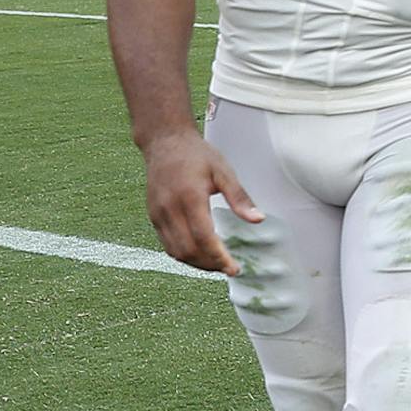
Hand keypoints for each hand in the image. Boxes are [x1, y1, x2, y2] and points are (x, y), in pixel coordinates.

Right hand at [141, 127, 260, 275]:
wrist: (164, 142)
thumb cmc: (197, 155)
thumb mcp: (224, 171)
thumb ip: (240, 198)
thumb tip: (258, 220)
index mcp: (189, 197)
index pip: (204, 238)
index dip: (219, 257)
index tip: (234, 268)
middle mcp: (169, 209)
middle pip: (188, 250)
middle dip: (209, 264)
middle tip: (228, 267)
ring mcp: (157, 214)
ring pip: (175, 251)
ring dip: (196, 263)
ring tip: (217, 264)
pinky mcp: (152, 216)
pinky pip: (167, 244)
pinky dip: (184, 254)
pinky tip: (200, 254)